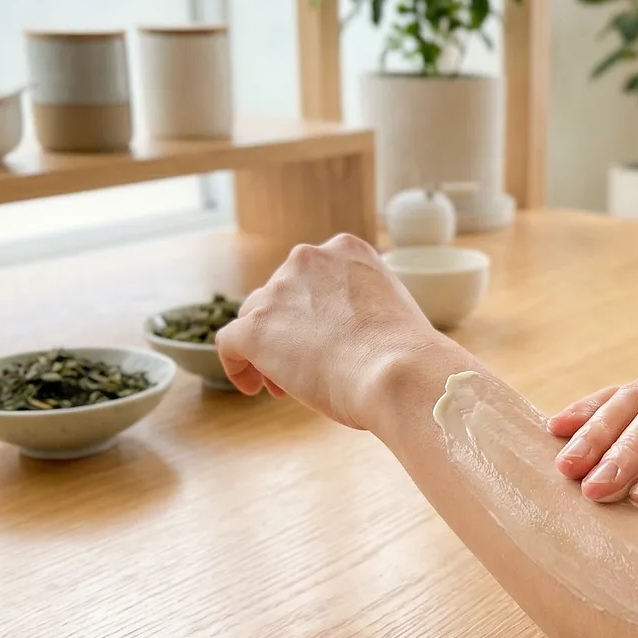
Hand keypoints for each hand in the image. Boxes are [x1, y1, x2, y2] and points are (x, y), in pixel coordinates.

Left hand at [215, 235, 438, 427]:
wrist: (399, 372)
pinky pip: (229, 343)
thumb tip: (350, 335)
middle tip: (306, 367)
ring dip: (266, 349)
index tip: (324, 340)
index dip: (313, 311)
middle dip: (289, 330)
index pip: (314, 277)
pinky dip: (237, 365)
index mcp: (347, 250)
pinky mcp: (256, 327)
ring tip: (283, 387)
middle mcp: (308, 259)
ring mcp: (278, 291)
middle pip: (281, 294)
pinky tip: (252, 387)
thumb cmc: (408, 355)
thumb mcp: (392, 310)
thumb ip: (362, 308)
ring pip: (255, 317)